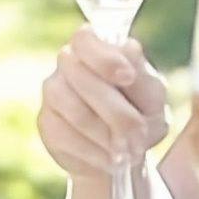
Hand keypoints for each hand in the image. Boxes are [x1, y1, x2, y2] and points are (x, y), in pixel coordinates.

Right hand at [37, 28, 164, 183]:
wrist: (123, 150)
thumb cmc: (141, 112)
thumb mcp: (153, 97)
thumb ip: (144, 78)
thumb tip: (129, 55)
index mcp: (96, 46)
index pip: (85, 39)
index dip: (104, 58)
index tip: (127, 77)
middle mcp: (69, 62)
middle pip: (81, 77)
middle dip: (117, 112)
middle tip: (140, 133)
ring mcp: (53, 91)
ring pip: (75, 111)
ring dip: (107, 135)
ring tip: (128, 151)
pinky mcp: (46, 123)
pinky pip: (67, 137)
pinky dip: (95, 152)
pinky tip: (111, 159)